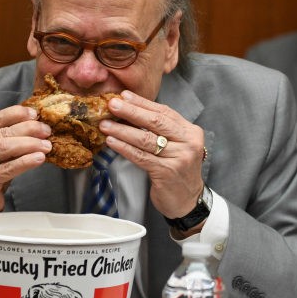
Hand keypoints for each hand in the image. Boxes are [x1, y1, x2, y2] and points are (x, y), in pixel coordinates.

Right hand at [0, 105, 51, 216]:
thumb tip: (37, 127)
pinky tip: (39, 158)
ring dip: (30, 144)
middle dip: (28, 129)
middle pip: (2, 133)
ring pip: (5, 147)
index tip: (34, 114)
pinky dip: (26, 161)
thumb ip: (9, 140)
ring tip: (46, 146)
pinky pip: (8, 168)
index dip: (16, 114)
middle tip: (46, 131)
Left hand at [99, 90, 205, 219]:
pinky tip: (112, 142)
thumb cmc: (178, 171)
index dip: (143, 103)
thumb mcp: (177, 146)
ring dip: (122, 130)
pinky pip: (141, 157)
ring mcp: (179, 158)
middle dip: (131, 112)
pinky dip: (124, 148)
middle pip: (156, 122)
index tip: (124, 95)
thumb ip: (161, 130)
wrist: (188, 201)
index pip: (165, 112)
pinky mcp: (166, 172)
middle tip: (112, 104)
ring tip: (105, 124)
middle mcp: (188, 143)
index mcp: (191, 132)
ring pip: (146, 140)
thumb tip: (131, 111)